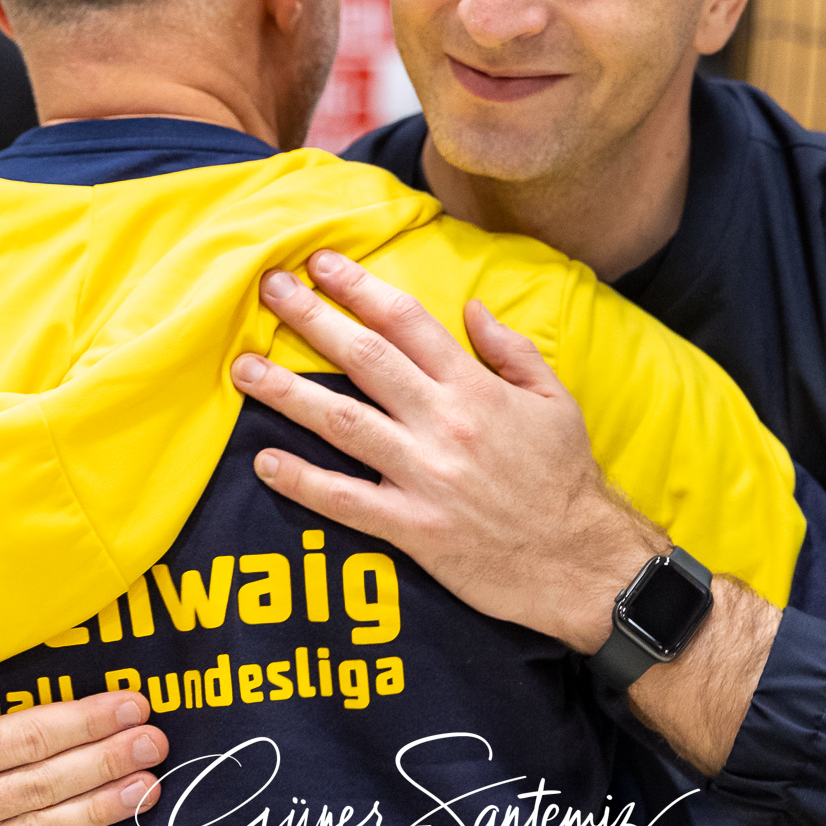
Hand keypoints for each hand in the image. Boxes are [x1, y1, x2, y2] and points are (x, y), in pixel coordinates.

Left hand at [230, 250, 662, 654]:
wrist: (583, 563)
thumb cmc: (568, 479)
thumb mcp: (554, 400)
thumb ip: (510, 349)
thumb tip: (471, 307)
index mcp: (475, 387)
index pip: (407, 322)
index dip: (360, 287)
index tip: (321, 262)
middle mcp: (444, 424)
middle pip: (364, 358)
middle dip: (311, 318)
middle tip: (268, 289)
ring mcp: (424, 476)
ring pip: (342, 423)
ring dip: (287, 392)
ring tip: (243, 368)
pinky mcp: (414, 529)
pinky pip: (346, 501)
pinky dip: (302, 482)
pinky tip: (264, 462)